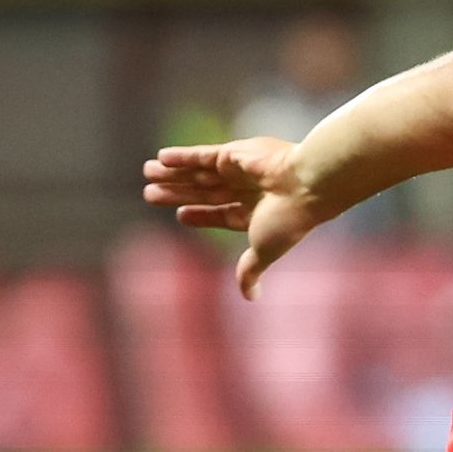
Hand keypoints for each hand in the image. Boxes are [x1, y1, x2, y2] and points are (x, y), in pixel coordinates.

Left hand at [141, 137, 331, 296]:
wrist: (305, 185)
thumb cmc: (289, 220)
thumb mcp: (264, 249)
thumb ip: (251, 269)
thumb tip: (251, 298)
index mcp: (256, 212)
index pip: (221, 213)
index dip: (199, 215)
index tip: (179, 215)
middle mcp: (247, 190)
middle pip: (204, 192)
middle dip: (178, 192)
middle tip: (150, 194)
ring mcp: (240, 169)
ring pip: (199, 172)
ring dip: (173, 173)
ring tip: (147, 172)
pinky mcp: (233, 153)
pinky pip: (202, 154)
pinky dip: (182, 156)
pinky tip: (161, 158)